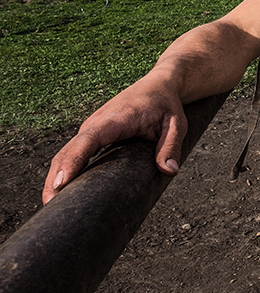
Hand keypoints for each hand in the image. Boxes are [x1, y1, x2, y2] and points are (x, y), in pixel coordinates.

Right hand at [42, 73, 187, 203]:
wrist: (157, 86)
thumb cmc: (165, 104)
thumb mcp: (176, 123)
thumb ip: (171, 146)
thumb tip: (169, 171)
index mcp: (115, 120)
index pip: (88, 141)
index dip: (72, 162)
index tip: (60, 184)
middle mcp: (96, 124)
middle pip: (68, 152)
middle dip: (56, 179)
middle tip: (50, 207)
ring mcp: (90, 129)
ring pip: (66, 154)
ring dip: (56, 178)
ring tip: (51, 205)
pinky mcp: (91, 135)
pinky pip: (73, 153)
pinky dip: (64, 171)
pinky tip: (60, 192)